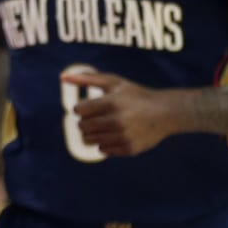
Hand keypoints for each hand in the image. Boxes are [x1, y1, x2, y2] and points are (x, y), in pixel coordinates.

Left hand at [61, 70, 178, 156]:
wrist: (166, 112)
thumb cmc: (135, 95)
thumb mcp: (114, 83)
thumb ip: (87, 78)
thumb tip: (62, 77)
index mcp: (112, 102)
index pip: (78, 110)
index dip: (83, 108)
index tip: (93, 107)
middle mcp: (117, 120)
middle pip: (82, 126)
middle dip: (86, 121)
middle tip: (100, 116)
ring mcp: (123, 136)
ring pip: (89, 140)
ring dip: (94, 133)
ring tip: (108, 125)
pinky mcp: (129, 149)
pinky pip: (103, 150)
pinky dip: (106, 143)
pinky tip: (118, 134)